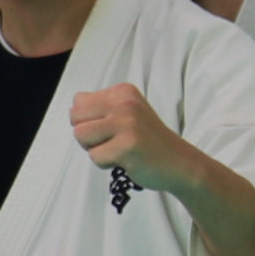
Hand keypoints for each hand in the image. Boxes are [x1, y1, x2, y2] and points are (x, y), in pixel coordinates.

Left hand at [67, 82, 201, 195]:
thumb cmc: (148, 140)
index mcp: (122, 92)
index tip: (110, 128)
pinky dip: (106, 163)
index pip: (78, 101)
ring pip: (81, 136)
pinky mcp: (127, 146)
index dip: (87, 121)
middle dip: (87, 135)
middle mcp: (124, 103)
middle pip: (75, 118)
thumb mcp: (127, 112)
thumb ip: (100, 106)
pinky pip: (95, 157)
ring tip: (118, 149)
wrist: (180, 162)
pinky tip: (126, 159)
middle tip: (112, 141)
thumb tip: (74, 102)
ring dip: (95, 149)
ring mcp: (127, 123)